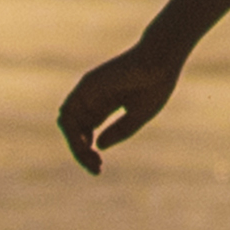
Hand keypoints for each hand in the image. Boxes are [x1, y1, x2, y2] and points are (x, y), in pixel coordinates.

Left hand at [56, 30, 182, 178]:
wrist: (161, 61)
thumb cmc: (156, 85)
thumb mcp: (137, 116)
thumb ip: (118, 131)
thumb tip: (98, 145)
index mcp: (106, 103)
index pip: (87, 131)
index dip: (89, 151)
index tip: (99, 168)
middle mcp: (93, 97)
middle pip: (76, 130)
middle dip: (81, 152)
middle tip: (96, 167)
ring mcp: (88, 91)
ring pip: (68, 122)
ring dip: (75, 144)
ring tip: (90, 158)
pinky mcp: (86, 86)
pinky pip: (68, 112)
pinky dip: (72, 132)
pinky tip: (86, 144)